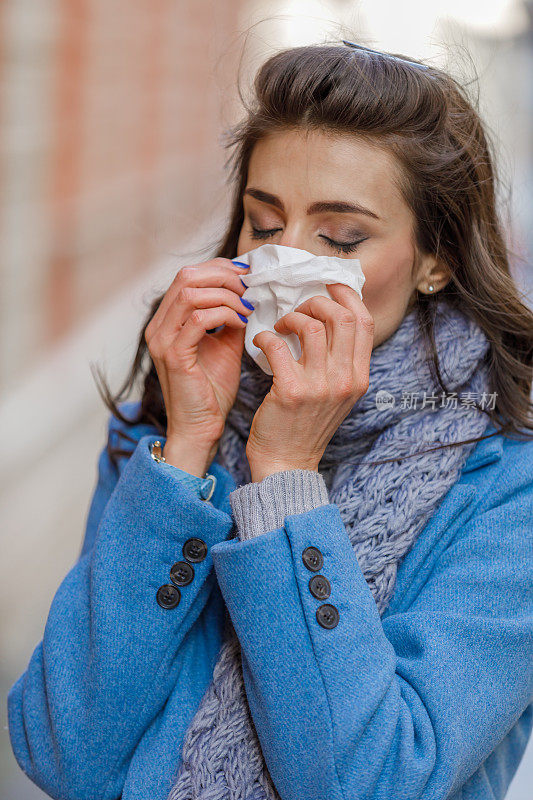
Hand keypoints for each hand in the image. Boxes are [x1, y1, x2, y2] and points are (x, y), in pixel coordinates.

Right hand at [144, 257, 252, 467]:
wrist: (201, 429)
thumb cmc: (212, 392)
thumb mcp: (225, 346)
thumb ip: (230, 318)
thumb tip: (249, 295)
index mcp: (167, 321)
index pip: (188, 276)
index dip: (220, 269)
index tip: (248, 276)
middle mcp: (158, 327)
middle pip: (187, 277)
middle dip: (224, 277)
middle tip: (250, 289)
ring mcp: (162, 340)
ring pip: (191, 293)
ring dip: (227, 296)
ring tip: (248, 308)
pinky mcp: (173, 355)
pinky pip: (199, 319)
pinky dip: (225, 315)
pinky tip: (242, 324)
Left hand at [245, 284, 373, 482]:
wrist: (286, 463)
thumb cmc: (305, 424)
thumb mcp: (336, 393)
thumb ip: (339, 360)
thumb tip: (328, 314)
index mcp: (359, 377)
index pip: (364, 322)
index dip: (346, 295)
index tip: (327, 284)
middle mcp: (345, 380)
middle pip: (342, 317)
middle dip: (316, 301)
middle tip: (298, 308)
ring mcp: (320, 387)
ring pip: (311, 326)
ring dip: (291, 317)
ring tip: (280, 327)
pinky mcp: (290, 392)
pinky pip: (278, 345)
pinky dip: (266, 337)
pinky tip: (261, 342)